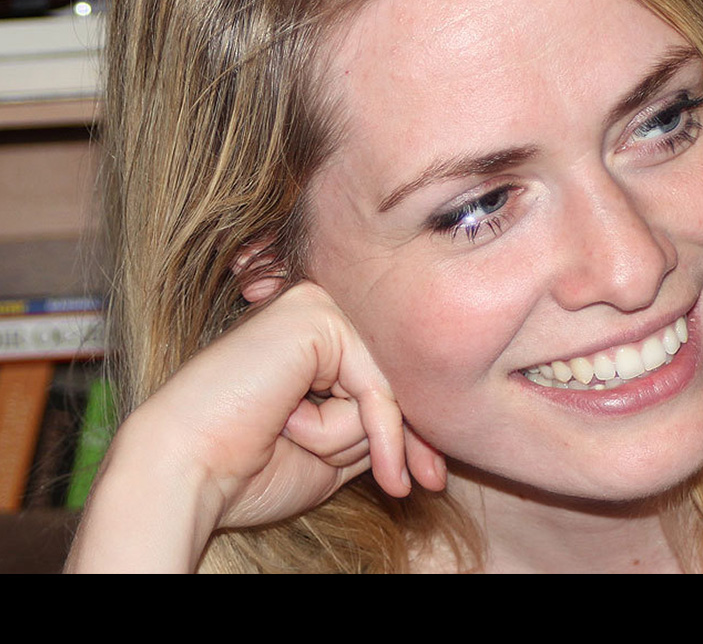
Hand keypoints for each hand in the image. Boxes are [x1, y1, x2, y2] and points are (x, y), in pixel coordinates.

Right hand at [66, 281, 444, 570]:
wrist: (183, 473)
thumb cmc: (245, 472)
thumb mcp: (330, 454)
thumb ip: (371, 430)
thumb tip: (427, 445)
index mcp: (313, 347)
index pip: (381, 387)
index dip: (409, 438)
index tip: (432, 481)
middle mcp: (317, 317)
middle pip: (388, 386)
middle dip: (401, 442)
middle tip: (424, 483)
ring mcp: (315, 307)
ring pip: (380, 390)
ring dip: (344, 439)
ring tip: (281, 433)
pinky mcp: (314, 313)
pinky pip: (373, 387)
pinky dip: (357, 427)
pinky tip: (294, 430)